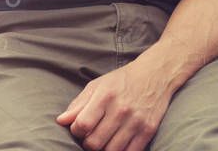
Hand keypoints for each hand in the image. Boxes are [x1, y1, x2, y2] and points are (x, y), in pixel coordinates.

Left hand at [56, 57, 170, 150]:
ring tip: (104, 140)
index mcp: (105, 96)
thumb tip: (61, 121)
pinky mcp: (148, 130)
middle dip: (88, 143)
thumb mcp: (98, 85)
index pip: (82, 125)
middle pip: (94, 143)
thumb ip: (79, 104)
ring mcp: (136, 121)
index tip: (80, 128)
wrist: (156, 73)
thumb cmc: (123, 80)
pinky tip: (118, 143)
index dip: (76, 131)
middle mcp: (121, 109)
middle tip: (92, 136)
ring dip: (103, 149)